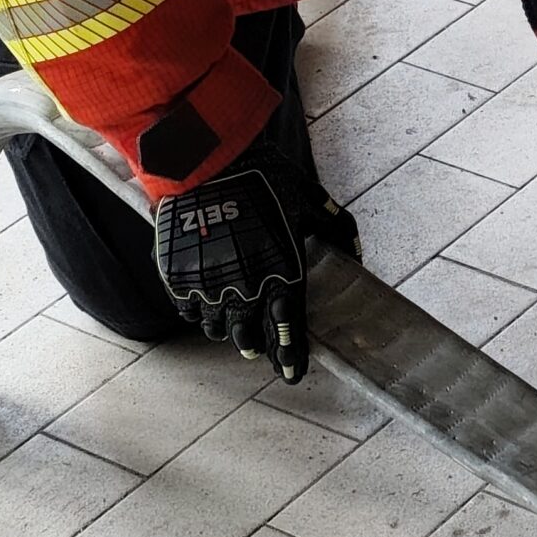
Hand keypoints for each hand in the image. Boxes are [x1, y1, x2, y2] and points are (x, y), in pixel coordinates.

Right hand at [153, 142, 353, 384]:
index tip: (293, 375)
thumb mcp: (310, 199)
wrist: (208, 161)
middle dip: (258, 348)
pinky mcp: (179, 278)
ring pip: (217, 329)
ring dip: (227, 331)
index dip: (291, 357)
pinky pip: (189, 311)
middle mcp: (247, 289)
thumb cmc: (265, 177)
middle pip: (250, 338)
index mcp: (283, 272)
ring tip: (232, 326)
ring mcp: (210, 286)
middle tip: (259, 350)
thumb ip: (336, 228)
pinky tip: (206, 305)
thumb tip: (357, 253)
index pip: (289, 329)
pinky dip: (199, 313)